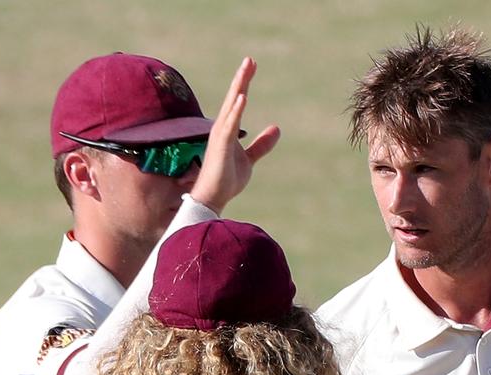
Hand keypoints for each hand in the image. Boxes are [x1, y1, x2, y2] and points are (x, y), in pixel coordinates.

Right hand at [191, 57, 281, 213]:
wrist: (214, 199)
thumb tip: (276, 129)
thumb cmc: (227, 179)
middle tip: (250, 59)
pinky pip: (229, 125)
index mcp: (228, 130)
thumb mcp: (249, 159)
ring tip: (246, 70)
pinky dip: (235, 111)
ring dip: (239, 88)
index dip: (244, 83)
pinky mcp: (221, 146)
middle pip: (233, 98)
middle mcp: (222, 128)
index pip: (237, 101)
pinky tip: (242, 98)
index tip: (252, 66)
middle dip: (242, 78)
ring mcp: (220, 136)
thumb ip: (261, 144)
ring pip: (230, 107)